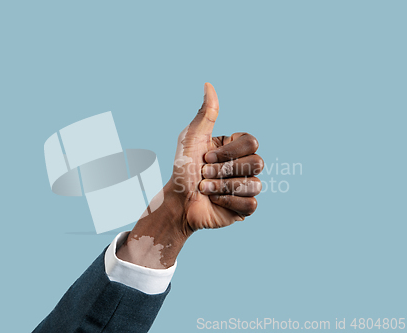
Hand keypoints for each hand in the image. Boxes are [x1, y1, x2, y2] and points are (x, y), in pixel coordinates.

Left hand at [117, 83, 263, 268]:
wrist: (176, 201)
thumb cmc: (182, 168)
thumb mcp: (191, 138)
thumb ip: (205, 113)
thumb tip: (208, 84)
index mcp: (235, 147)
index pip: (252, 142)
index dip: (229, 152)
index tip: (205, 157)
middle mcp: (244, 165)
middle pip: (257, 162)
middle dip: (224, 170)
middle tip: (203, 174)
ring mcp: (247, 186)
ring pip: (255, 184)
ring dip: (223, 187)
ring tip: (205, 188)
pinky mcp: (245, 207)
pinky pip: (251, 204)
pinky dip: (228, 202)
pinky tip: (215, 201)